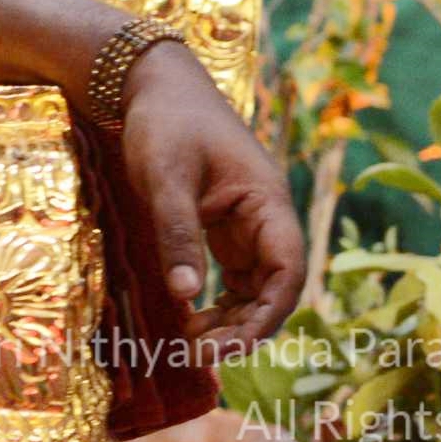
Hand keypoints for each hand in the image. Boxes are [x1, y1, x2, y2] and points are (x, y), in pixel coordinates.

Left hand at [120, 40, 307, 349]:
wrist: (152, 85)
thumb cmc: (164, 122)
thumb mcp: (164, 176)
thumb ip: (177, 233)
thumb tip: (187, 297)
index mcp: (268, 201)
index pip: (288, 270)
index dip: (268, 315)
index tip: (232, 347)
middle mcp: (267, 217)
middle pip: (274, 287)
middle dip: (246, 327)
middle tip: (201, 356)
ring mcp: (247, 224)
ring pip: (256, 287)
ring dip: (233, 320)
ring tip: (193, 347)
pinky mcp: (224, 228)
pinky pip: (234, 276)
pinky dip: (220, 302)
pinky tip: (192, 321)